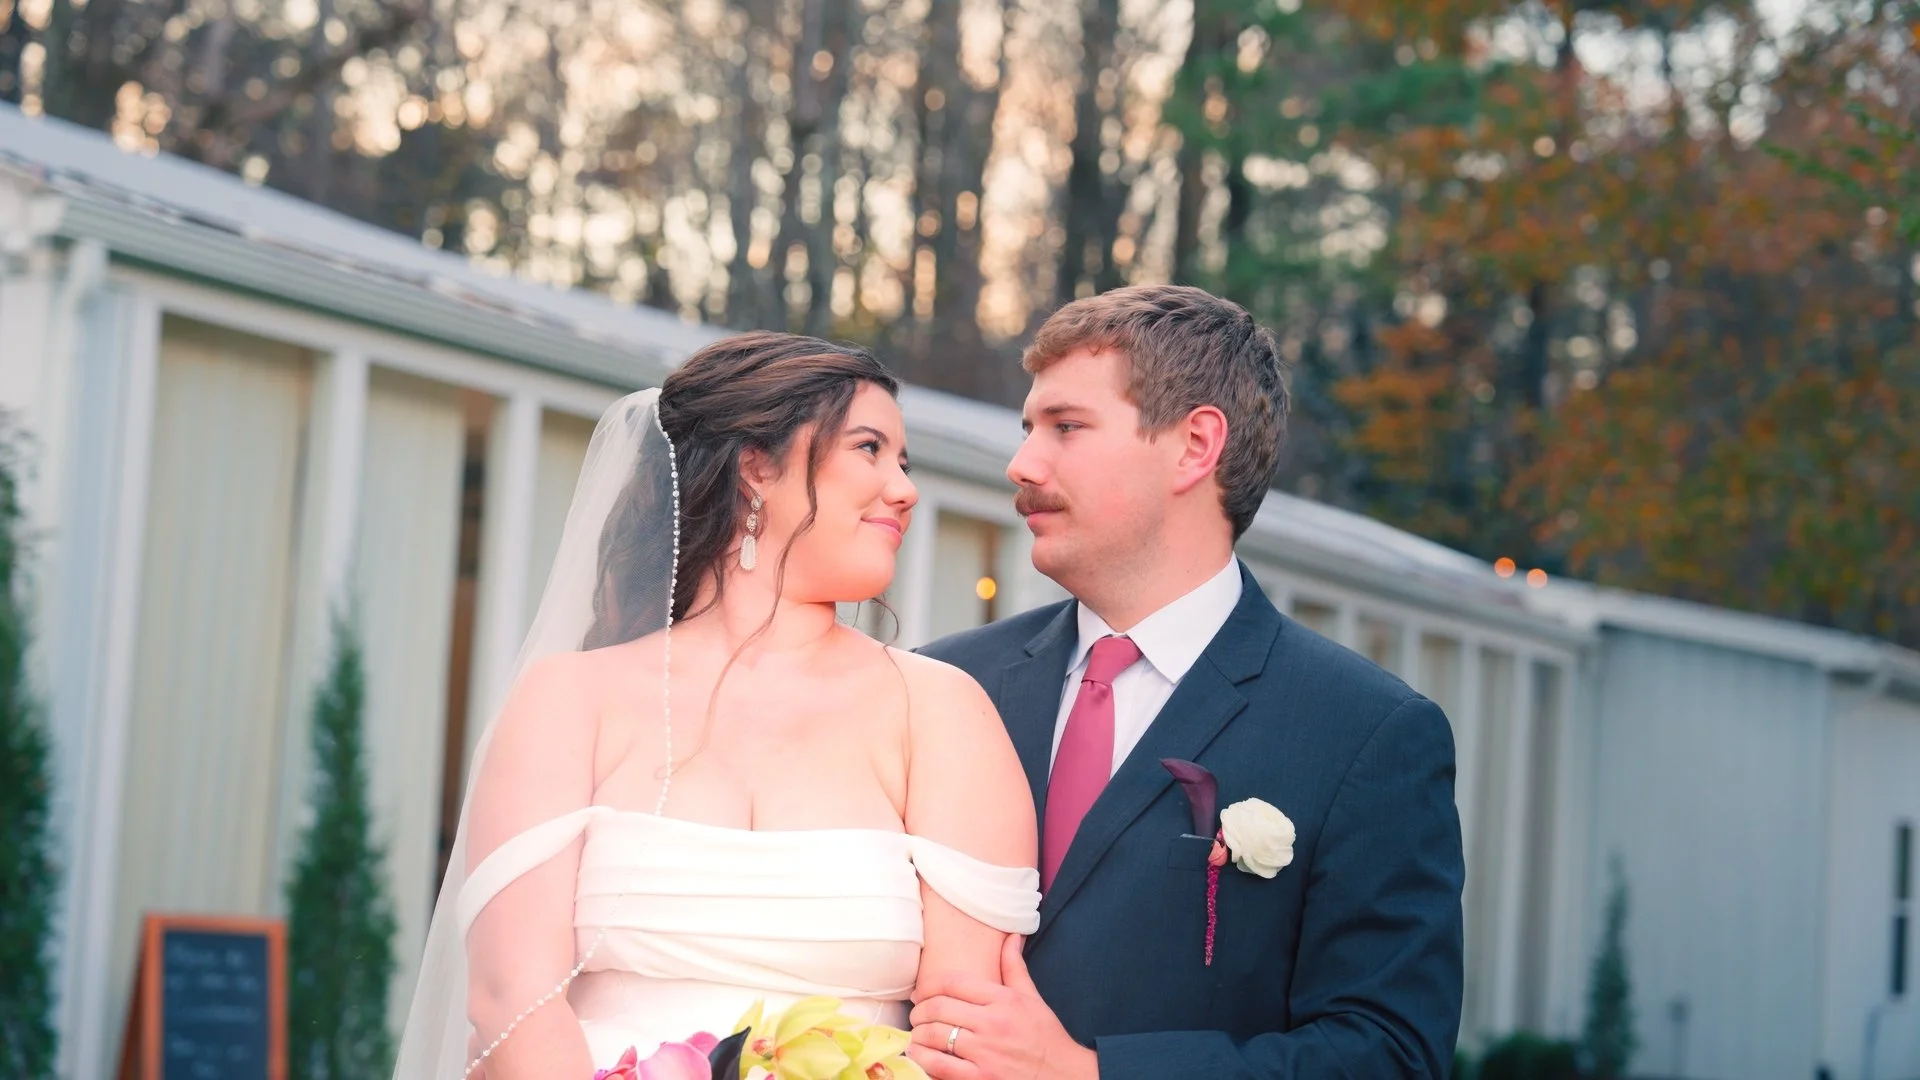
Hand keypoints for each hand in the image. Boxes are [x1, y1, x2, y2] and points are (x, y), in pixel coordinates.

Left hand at [906, 935, 1096, 1079]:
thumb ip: (1014, 967)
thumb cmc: (1046, 1036)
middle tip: (917, 1014)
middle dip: (920, 1010)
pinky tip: (919, 1055)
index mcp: (1003, 999)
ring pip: (935, 1035)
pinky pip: (940, 1065)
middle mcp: (993, 1023)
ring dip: (918, 1034)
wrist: (1064, 1074)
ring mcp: (985, 1052)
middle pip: (939, 1007)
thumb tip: (1012, 936)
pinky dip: (922, 1058)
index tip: (920, 992)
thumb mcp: (1032, 998)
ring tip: (917, 1034)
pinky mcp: (980, 1078)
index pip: (953, 983)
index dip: (928, 985)